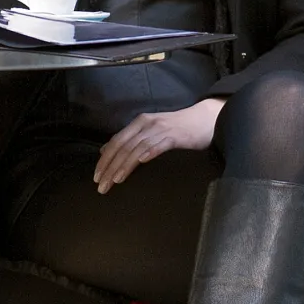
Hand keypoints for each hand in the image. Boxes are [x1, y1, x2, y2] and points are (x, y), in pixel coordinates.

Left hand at [93, 98, 223, 192]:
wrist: (206, 118)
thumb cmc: (178, 129)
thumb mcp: (151, 132)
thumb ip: (130, 140)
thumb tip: (106, 151)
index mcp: (139, 123)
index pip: (116, 142)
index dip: (105, 160)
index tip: (96, 177)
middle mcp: (147, 124)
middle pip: (123, 146)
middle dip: (110, 166)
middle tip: (102, 185)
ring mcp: (161, 129)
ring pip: (138, 148)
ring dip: (125, 165)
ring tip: (116, 180)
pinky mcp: (175, 136)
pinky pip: (159, 144)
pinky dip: (149, 152)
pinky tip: (142, 162)